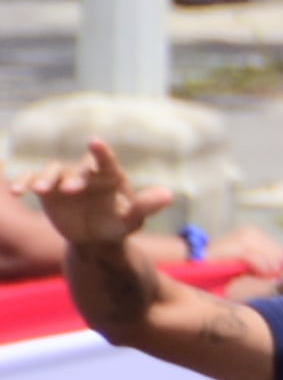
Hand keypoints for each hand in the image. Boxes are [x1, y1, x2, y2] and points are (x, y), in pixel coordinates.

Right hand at [24, 140, 166, 257]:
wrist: (94, 238)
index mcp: (110, 176)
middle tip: (72, 190)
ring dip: (45, 178)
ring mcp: (65, 179)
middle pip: (78, 168)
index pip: (107, 161)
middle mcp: (86, 173)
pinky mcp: (48, 189)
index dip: (102, 152)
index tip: (96, 141)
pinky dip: (24, 182)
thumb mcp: (132, 219)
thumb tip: (169, 194)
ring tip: (40, 191)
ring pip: (52, 171)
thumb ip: (146, 206)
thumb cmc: (117, 225)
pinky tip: (16, 191)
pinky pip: (32, 180)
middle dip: (74, 177)